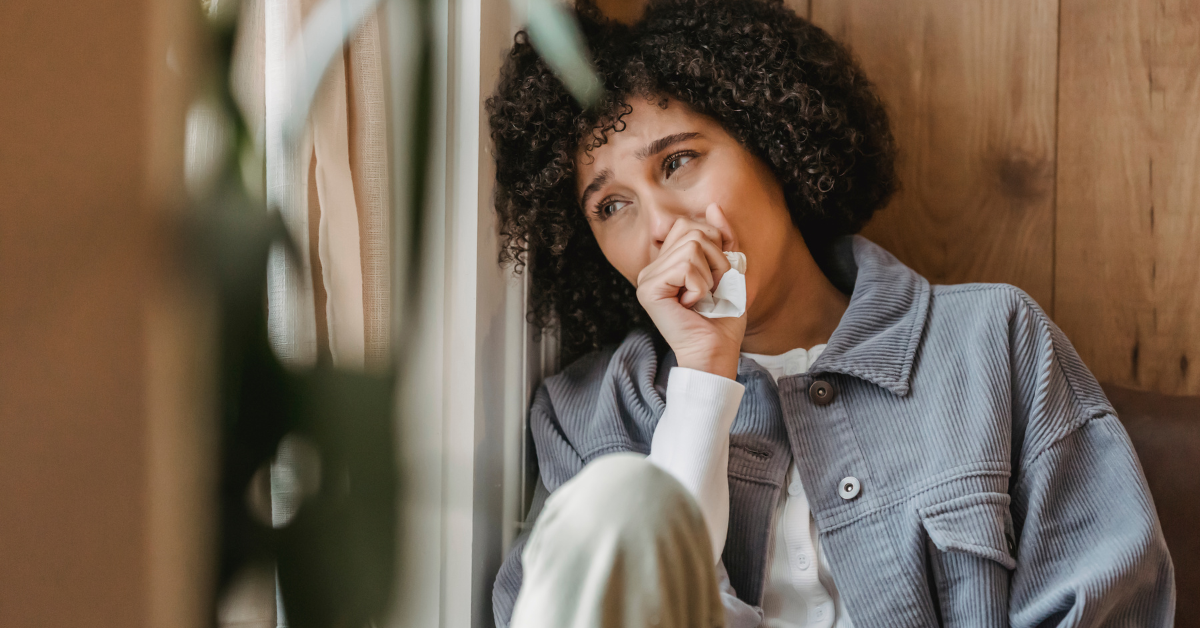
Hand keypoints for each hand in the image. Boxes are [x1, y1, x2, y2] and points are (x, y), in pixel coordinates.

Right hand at [636, 204, 746, 379]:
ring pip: (691, 246)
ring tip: (703, 298)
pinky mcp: (648, 289)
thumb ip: (723, 238)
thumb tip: (713, 206)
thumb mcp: (730, 269)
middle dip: (715, 258)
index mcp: (666, 261)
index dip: (714, 245)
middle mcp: (652, 267)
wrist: (716, 350)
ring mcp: (647, 278)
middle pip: (692, 230)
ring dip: (710, 274)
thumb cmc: (723, 316)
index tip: (714, 277)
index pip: (690, 224)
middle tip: (710, 289)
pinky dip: (700, 285)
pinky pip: (685, 266)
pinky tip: (693, 304)